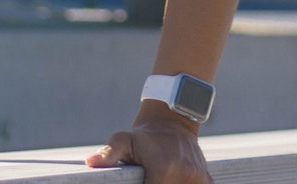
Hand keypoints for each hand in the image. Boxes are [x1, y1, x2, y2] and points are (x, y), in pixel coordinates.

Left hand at [86, 104, 211, 182]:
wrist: (173, 119)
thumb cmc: (144, 135)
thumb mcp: (123, 140)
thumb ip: (108, 154)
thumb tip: (91, 163)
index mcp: (164, 169)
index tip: (138, 181)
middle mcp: (185, 174)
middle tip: (148, 176)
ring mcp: (198, 178)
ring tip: (158, 177)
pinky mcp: (206, 180)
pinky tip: (171, 180)